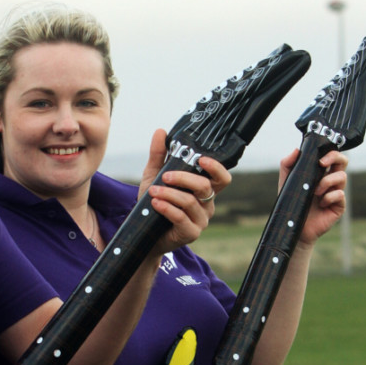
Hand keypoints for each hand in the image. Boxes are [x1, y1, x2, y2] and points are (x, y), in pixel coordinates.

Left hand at [139, 129, 231, 253]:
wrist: (144, 233)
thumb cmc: (154, 203)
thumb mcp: (154, 176)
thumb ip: (159, 155)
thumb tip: (161, 131)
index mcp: (203, 189)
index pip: (221, 178)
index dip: (216, 168)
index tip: (201, 159)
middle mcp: (207, 204)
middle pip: (205, 187)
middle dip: (184, 179)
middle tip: (165, 177)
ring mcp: (201, 220)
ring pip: (190, 202)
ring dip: (169, 194)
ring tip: (153, 191)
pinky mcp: (191, 233)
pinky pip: (181, 218)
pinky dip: (167, 208)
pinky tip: (155, 203)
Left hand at [279, 149, 347, 247]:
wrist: (293, 225)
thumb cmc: (292, 202)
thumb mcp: (286, 182)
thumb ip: (288, 165)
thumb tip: (297, 150)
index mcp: (320, 173)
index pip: (332, 157)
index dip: (330, 153)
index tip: (319, 158)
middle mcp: (330, 181)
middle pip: (343, 162)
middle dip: (335, 158)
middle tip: (322, 164)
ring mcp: (336, 193)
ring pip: (342, 177)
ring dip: (327, 181)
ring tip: (315, 191)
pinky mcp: (339, 206)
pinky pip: (340, 194)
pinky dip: (329, 196)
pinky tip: (321, 203)